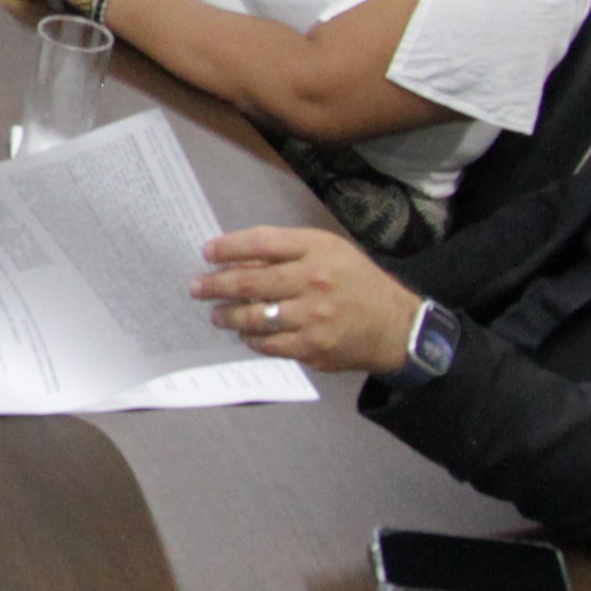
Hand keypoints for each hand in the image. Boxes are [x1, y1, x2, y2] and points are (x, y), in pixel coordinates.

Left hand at [191, 222, 420, 374]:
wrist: (394, 326)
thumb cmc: (356, 282)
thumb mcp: (330, 252)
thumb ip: (289, 251)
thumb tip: (239, 258)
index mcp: (319, 250)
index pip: (262, 243)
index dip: (229, 247)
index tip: (207, 252)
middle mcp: (314, 281)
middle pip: (250, 282)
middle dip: (216, 285)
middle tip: (196, 286)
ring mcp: (312, 318)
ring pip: (254, 317)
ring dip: (227, 316)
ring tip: (216, 314)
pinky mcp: (311, 347)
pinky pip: (268, 344)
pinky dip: (251, 339)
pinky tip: (244, 334)